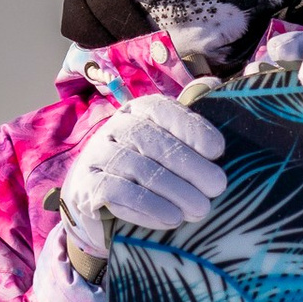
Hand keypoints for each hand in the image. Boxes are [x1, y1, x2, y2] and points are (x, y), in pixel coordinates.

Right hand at [60, 95, 226, 257]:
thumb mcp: (169, 143)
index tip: (218, 151)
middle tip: (216, 188)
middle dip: (189, 166)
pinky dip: (147, 208)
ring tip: (200, 210)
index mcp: (138, 111)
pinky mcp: (85, 186)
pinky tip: (171, 219)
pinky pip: (116, 194)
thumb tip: (212, 82)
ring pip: (138, 169)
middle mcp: (114, 128)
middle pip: (152, 142)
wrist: (100, 204)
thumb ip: (189, 120)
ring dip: (174, 191)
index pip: (162, 111)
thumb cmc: (148, 170)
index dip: (191, 128)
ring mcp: (96, 156)